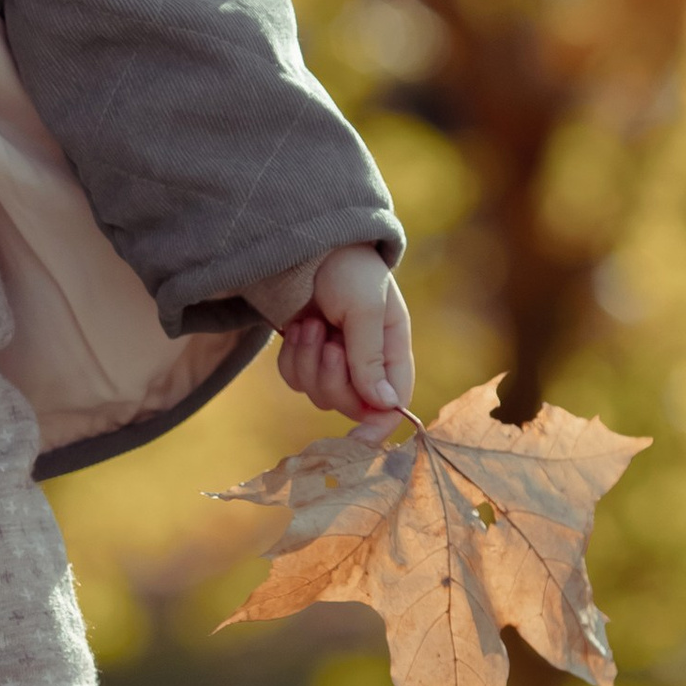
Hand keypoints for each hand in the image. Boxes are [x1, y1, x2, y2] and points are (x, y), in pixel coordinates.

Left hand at [268, 246, 413, 426]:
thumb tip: (385, 404)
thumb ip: (371, 356)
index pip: (393, 404)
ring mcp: (333, 361)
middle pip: (350, 405)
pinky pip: (294, 379)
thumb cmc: (348, 269)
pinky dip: (292, 357)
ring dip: (309, 360)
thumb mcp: (365, 308)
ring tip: (312, 323)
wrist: (306, 246)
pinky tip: (298, 326)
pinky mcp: (305, 356)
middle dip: (332, 378)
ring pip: (317, 394)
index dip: (378, 425)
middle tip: (329, 341)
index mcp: (392, 352)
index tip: (358, 439)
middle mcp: (365, 363)